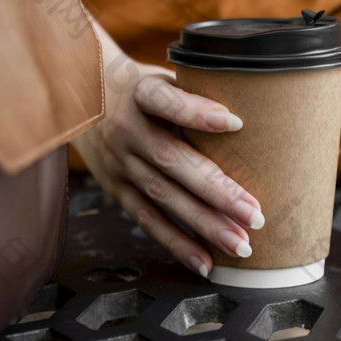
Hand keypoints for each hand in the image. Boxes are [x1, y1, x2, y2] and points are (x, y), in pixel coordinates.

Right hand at [72, 25, 264, 277]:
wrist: (86, 100)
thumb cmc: (143, 90)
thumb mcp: (163, 78)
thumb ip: (194, 95)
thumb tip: (250, 123)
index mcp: (140, 93)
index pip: (165, 100)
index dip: (196, 112)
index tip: (237, 123)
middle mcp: (126, 129)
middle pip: (171, 160)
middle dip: (215, 190)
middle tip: (255, 214)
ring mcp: (119, 162)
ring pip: (162, 196)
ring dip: (203, 224)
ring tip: (239, 243)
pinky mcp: (116, 189)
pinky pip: (147, 219)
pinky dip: (177, 243)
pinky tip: (206, 262)